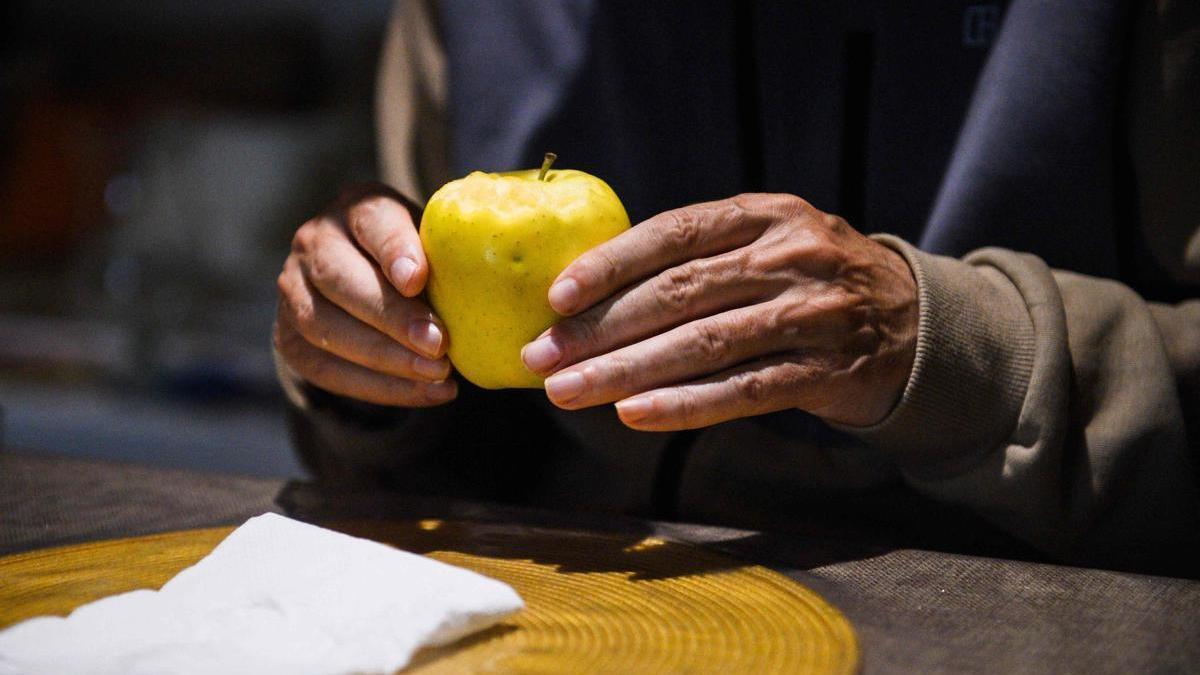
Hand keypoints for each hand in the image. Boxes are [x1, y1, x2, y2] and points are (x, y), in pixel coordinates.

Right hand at [274, 183, 456, 406]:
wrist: (366, 283)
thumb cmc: (417, 261)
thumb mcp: (432, 244)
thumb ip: (446, 257)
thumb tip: (481, 288)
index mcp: (357, 208)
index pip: (372, 223)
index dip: (394, 251)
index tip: (417, 280)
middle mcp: (313, 242)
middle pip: (339, 279)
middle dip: (391, 317)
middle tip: (439, 345)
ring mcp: (292, 291)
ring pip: (325, 329)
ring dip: (386, 359)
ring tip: (437, 374)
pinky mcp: (289, 339)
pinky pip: (328, 370)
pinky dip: (380, 388)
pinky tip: (426, 393)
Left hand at [520, 194, 916, 429]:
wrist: (916, 322)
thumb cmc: (809, 283)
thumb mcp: (767, 245)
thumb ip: (699, 258)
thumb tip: (589, 294)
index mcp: (765, 215)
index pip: (673, 233)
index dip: (609, 264)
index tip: (555, 297)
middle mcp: (790, 256)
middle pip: (679, 293)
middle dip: (600, 329)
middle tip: (542, 359)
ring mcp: (814, 313)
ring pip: (703, 344)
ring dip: (626, 372)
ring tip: (569, 392)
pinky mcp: (828, 370)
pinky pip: (744, 390)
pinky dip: (686, 405)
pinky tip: (634, 414)